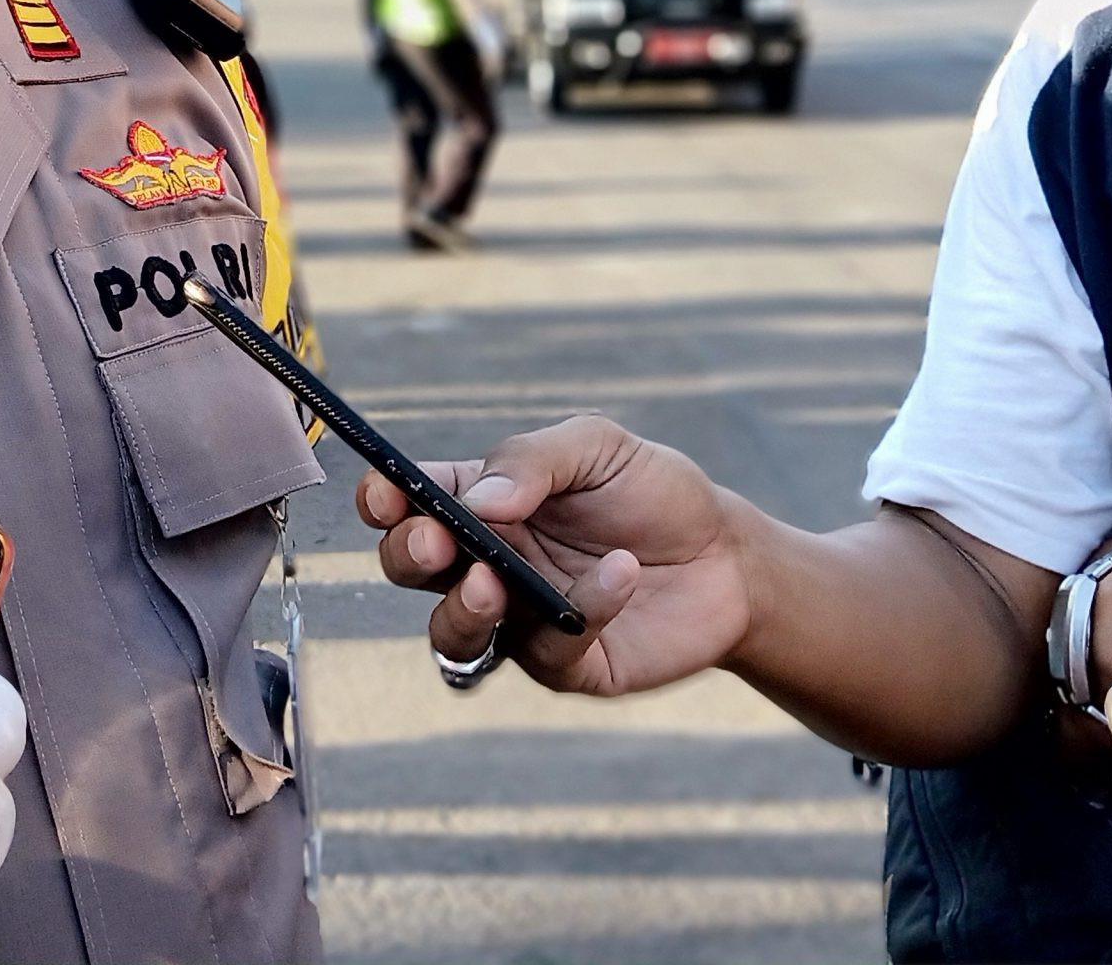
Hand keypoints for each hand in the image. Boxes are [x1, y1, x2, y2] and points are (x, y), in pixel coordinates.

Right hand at [358, 415, 753, 696]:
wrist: (729, 557)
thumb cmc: (655, 493)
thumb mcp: (598, 446)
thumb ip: (534, 459)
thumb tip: (477, 500)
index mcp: (480, 502)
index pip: (408, 500)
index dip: (382, 499)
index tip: (384, 494)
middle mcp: (485, 563)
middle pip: (411, 568)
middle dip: (409, 553)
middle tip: (437, 539)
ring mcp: (518, 619)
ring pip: (450, 633)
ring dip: (458, 608)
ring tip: (490, 582)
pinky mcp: (564, 664)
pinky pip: (545, 652)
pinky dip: (579, 610)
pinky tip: (618, 574)